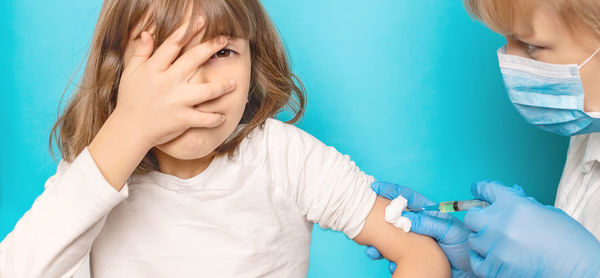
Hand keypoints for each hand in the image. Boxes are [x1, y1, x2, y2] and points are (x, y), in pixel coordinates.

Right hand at [114, 16, 234, 147]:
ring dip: (222, 86)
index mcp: (154, 69)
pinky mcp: (182, 119)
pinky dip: (215, 118)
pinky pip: (204, 118)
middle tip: (224, 39)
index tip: (200, 20)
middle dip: (210, 47)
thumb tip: (147, 33)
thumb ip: (141, 53)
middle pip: (193, 60)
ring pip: (206, 91)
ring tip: (233, 82)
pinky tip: (222, 116)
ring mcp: (176, 101)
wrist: (129, 130)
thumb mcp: (131, 73)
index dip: (187, 31)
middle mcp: (167, 82)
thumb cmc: (130, 100)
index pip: (173, 45)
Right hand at [366, 182, 475, 276]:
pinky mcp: (410, 258)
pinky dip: (388, 261)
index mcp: (428, 214)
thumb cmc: (465, 248)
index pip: (406, 198)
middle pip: (392, 219)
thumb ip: (428, 223)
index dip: (391, 191)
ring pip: (388, 239)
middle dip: (377, 221)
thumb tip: (407, 217)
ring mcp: (412, 242)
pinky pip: (394, 257)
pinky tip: (389, 264)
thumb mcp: (449, 232)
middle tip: (363, 222)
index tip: (375, 187)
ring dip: (378, 245)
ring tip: (372, 251)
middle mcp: (417, 226)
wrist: (472, 272)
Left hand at [464, 180, 599, 276]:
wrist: (580, 272)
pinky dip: (482, 259)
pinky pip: (476, 261)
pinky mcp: (494, 268)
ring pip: (473, 239)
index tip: (476, 190)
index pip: (489, 189)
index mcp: (515, 205)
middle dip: (479, 218)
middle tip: (487, 223)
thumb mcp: (548, 214)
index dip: (481, 189)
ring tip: (498, 244)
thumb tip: (509, 204)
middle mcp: (500, 223)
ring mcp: (495, 246)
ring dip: (483, 240)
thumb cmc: (570, 243)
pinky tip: (493, 258)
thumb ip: (524, 207)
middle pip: (472, 216)